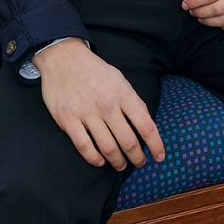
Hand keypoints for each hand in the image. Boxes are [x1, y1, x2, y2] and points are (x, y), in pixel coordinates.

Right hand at [34, 38, 165, 171]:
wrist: (64, 58)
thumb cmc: (95, 71)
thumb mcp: (119, 79)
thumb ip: (133, 101)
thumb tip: (146, 123)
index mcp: (123, 93)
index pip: (146, 125)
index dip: (156, 145)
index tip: (160, 157)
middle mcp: (107, 104)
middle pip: (128, 141)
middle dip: (137, 158)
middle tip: (140, 163)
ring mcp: (87, 113)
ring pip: (108, 148)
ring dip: (117, 161)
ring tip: (121, 164)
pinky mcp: (68, 120)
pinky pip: (84, 147)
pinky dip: (94, 158)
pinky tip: (100, 161)